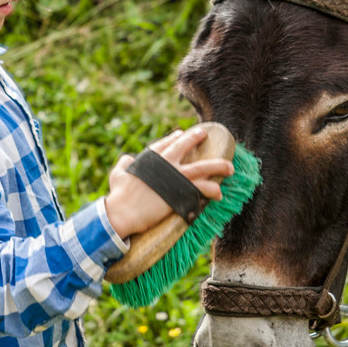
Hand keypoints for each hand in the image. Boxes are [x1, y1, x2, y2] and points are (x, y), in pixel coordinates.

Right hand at [105, 128, 233, 237]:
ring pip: (202, 167)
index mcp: (150, 158)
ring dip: (218, 166)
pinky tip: (219, 194)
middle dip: (196, 138)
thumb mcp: (118, 174)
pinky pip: (203, 189)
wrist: (123, 212)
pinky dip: (212, 190)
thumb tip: (127, 159)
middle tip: (204, 134)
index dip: (175, 138)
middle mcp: (165, 163)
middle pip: (185, 146)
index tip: (182, 134)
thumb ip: (124, 164)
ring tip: (230, 166)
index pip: (165, 143)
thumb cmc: (118, 195)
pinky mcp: (183, 192)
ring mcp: (176, 177)